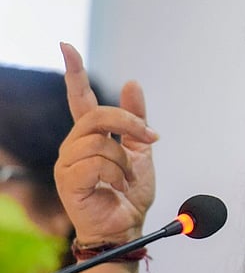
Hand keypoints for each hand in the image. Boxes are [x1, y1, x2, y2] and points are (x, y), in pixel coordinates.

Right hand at [54, 43, 158, 244]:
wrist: (128, 226)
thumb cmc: (130, 192)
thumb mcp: (140, 150)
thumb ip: (135, 120)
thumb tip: (132, 83)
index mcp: (91, 136)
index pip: (79, 99)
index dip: (73, 72)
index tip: (66, 46)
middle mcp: (74, 146)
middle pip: (98, 115)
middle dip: (130, 123)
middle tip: (150, 138)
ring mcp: (68, 164)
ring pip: (99, 142)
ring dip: (124, 161)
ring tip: (127, 178)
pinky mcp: (68, 182)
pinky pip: (95, 163)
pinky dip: (117, 175)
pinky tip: (118, 187)